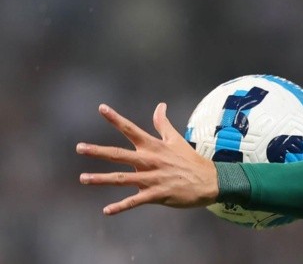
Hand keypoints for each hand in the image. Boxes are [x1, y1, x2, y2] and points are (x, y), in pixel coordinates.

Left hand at [77, 103, 218, 214]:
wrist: (209, 181)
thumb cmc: (190, 160)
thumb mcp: (176, 139)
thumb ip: (163, 123)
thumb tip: (160, 105)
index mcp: (153, 146)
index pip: (131, 129)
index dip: (116, 119)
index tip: (101, 108)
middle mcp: (149, 160)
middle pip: (119, 155)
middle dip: (98, 151)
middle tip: (79, 148)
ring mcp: (152, 178)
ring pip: (122, 179)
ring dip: (101, 179)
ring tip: (83, 178)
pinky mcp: (156, 194)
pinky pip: (135, 201)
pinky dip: (121, 206)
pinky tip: (107, 210)